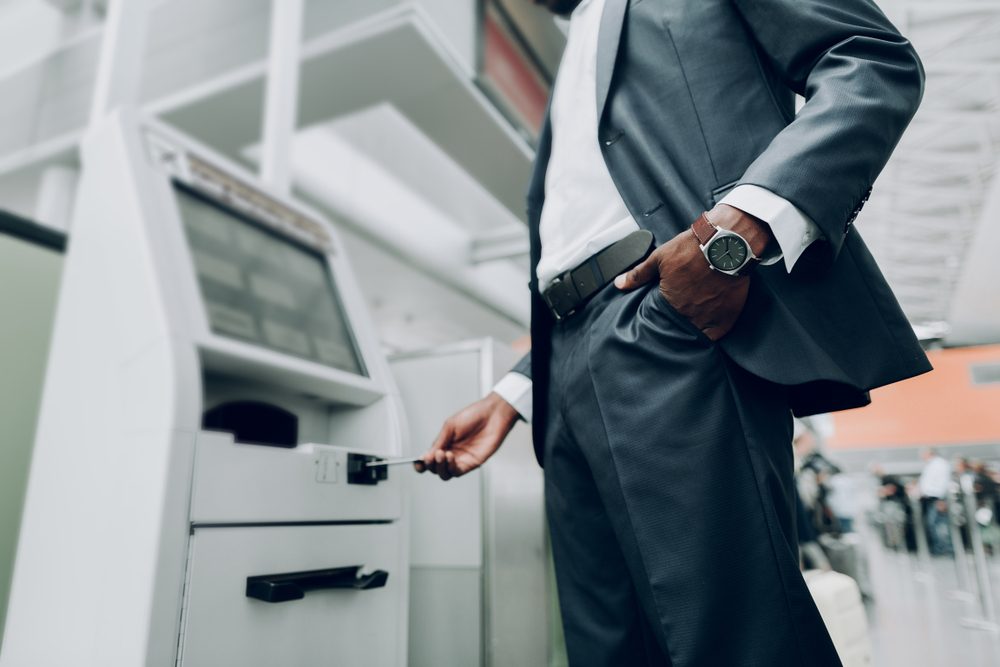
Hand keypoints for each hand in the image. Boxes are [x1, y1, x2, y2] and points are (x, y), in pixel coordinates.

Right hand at [415, 392, 518, 480]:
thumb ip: (439, 442)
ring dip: (440, 467)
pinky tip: (450, 456)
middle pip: (436, 469)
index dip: (422, 464)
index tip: (418, 462)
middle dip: (431, 465)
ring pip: (446, 474)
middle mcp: (452, 454)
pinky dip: (451, 467)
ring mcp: (462, 460)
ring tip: (442, 454)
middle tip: (433, 455)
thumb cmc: (473, 416)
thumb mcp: (450, 426)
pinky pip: (458, 472)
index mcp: (444, 444)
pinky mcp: (472, 463)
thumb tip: (425, 456)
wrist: (492, 415)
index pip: (430, 459)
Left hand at [613, 205, 772, 339]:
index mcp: (670, 302)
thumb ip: (639, 274)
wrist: (726, 243)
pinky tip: (704, 335)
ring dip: (690, 333)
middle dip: (674, 327)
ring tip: (687, 331)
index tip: (661, 318)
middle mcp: (688, 314)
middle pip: (678, 329)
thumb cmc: (692, 248)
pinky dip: (709, 336)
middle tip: (674, 325)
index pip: (660, 320)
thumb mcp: (660, 257)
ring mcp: (708, 317)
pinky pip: (715, 336)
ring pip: (695, 335)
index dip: (661, 319)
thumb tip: (619, 284)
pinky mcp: (727, 316)